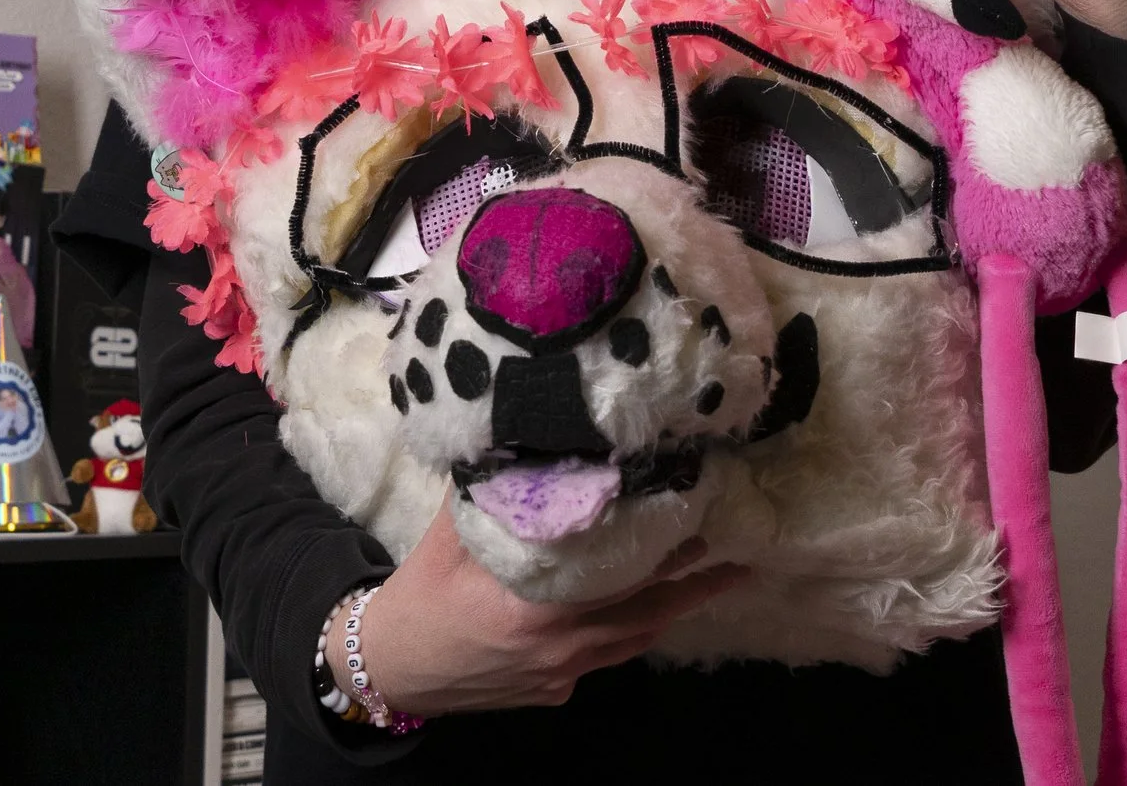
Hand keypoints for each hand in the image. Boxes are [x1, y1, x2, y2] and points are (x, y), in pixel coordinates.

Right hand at [359, 492, 743, 713]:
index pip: (617, 572)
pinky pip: (608, 656)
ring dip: (675, 607)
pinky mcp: (558, 691)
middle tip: (734, 546)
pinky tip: (656, 606)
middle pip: (644, 610)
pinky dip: (636, 629)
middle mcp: (559, 647)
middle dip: (690, 579)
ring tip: (720, 576)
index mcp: (534, 608)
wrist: (392, 670)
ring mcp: (562, 675)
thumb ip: (493, 493)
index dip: (661, 545)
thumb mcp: (449, 537)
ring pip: (635, 639)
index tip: (697, 512)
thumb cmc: (420, 597)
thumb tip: (528, 436)